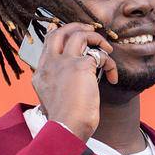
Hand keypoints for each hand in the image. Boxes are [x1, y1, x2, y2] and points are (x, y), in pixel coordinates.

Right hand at [29, 18, 118, 140]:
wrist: (66, 127)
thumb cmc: (63, 122)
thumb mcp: (52, 102)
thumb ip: (56, 90)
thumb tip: (65, 88)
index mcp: (41, 74)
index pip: (47, 45)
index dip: (57, 33)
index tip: (64, 28)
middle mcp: (50, 65)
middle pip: (59, 32)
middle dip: (75, 26)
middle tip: (90, 30)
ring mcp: (64, 63)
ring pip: (78, 34)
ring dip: (95, 37)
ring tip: (106, 47)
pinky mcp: (81, 66)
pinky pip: (100, 55)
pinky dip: (110, 63)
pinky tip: (113, 77)